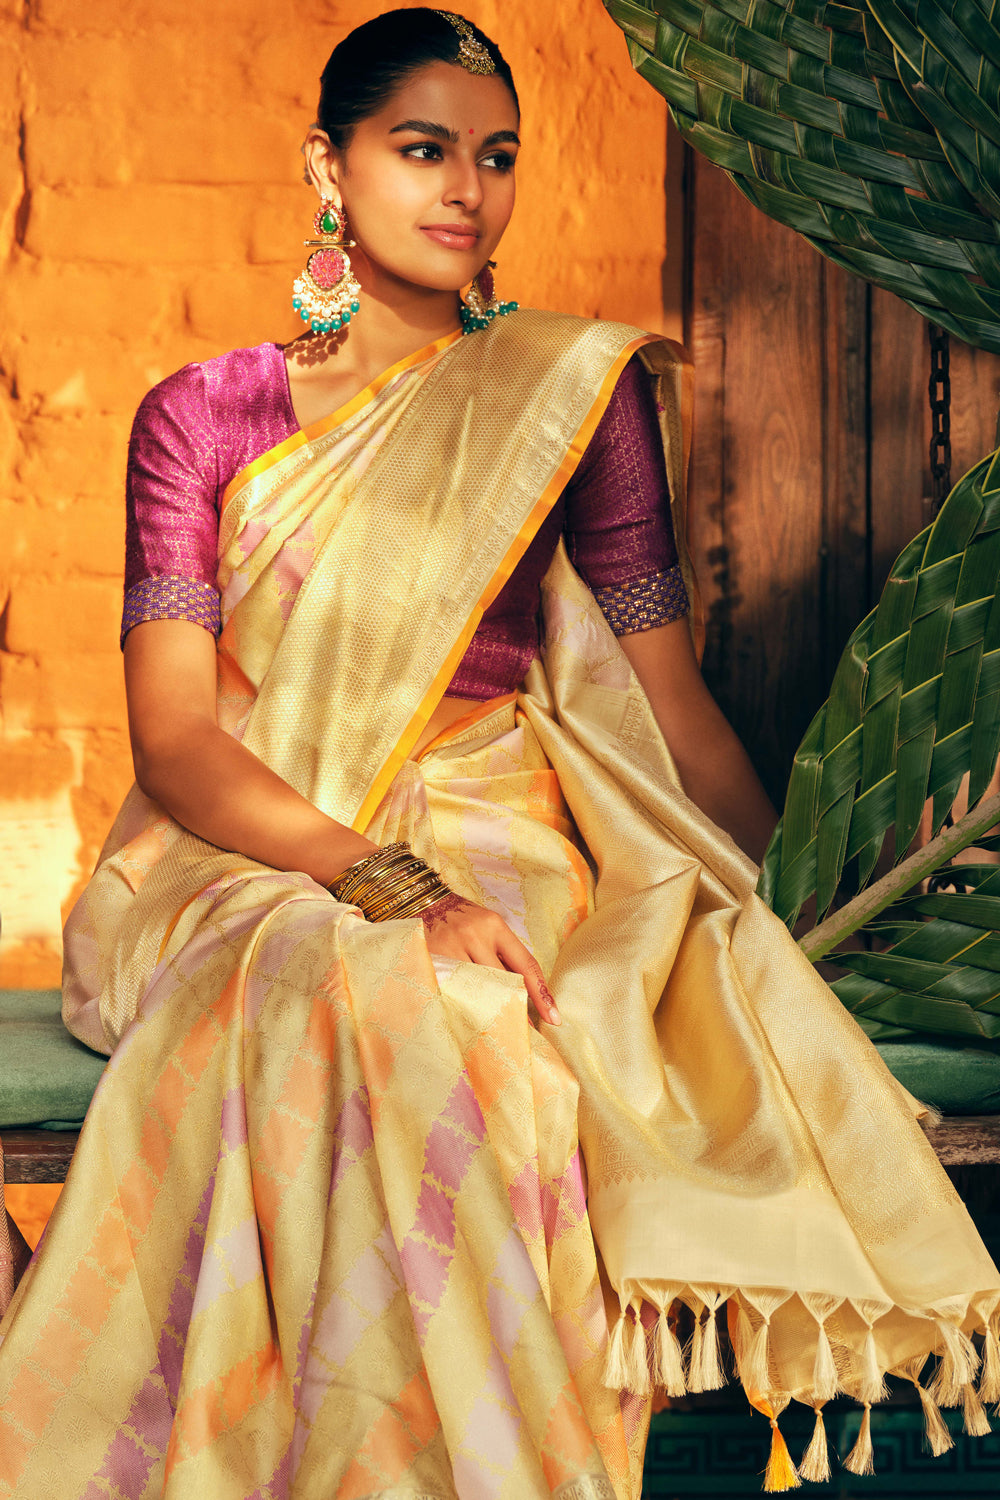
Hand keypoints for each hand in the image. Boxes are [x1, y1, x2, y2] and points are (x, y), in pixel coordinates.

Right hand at [420, 894, 560, 1025]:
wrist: (423, 902)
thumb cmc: (462, 919)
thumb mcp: (487, 927)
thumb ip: (503, 953)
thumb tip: (524, 994)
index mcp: (494, 926)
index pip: (525, 965)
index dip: (541, 994)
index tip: (553, 1017)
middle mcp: (474, 935)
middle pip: (502, 981)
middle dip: (512, 1006)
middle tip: (520, 1028)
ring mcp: (451, 947)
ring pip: (477, 989)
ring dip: (485, 1007)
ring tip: (490, 1023)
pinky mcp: (431, 959)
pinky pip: (453, 990)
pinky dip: (460, 1001)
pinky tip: (462, 1011)